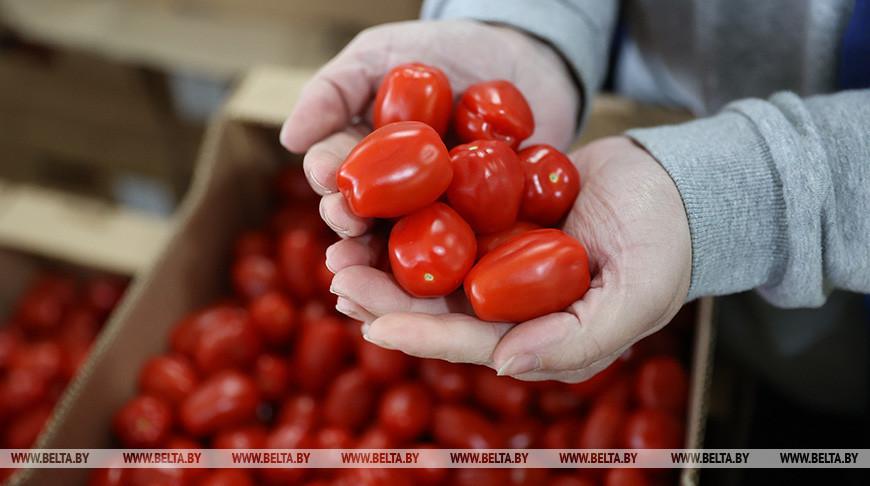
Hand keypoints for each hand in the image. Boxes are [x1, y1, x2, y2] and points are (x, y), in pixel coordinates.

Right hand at [280, 18, 579, 237]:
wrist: (527, 58)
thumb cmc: (447, 50)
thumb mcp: (383, 53)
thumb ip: (334, 87)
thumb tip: (290, 138)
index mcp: (366, 154)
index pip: (336, 167)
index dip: (328, 175)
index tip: (328, 177)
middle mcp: (396, 192)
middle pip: (365, 215)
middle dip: (349, 223)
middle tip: (348, 222)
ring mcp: (439, 212)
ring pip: (407, 241)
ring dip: (384, 258)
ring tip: (372, 264)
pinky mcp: (485, 226)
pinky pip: (468, 245)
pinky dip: (455, 260)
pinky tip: (443, 272)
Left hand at [328, 137, 692, 381]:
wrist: (676, 185)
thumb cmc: (667, 247)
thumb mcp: (637, 297)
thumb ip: (577, 341)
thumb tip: (504, 366)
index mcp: (534, 334)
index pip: (470, 340)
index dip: (422, 333)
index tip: (374, 323)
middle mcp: (508, 303)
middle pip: (436, 303)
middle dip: (384, 294)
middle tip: (338, 276)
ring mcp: (497, 258)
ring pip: (431, 262)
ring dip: (384, 254)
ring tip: (340, 240)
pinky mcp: (494, 217)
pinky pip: (446, 215)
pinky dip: (410, 211)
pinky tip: (376, 200)